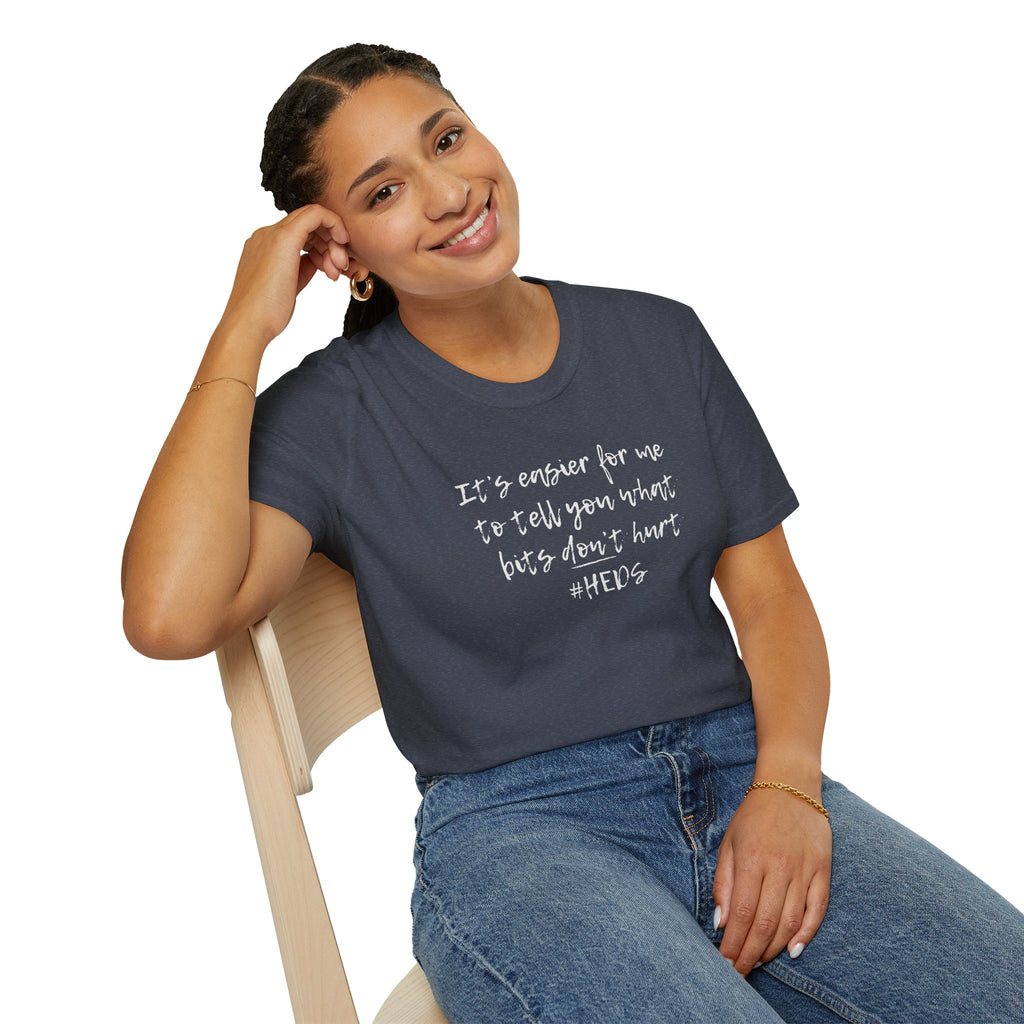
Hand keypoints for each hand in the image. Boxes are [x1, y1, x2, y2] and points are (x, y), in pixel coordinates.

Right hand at [217, 204, 350, 347]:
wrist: (249, 324)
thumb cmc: (266, 314)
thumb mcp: (289, 285)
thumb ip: (302, 268)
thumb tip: (318, 261)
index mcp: (264, 246)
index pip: (300, 233)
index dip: (322, 246)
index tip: (332, 267)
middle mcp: (266, 235)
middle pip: (308, 224)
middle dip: (330, 243)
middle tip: (339, 268)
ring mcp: (272, 234)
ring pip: (313, 218)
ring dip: (333, 242)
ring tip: (336, 271)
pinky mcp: (284, 238)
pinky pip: (316, 214)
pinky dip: (334, 225)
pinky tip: (342, 243)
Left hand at [712, 786, 831, 974]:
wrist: (790, 786)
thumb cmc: (754, 816)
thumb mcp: (729, 843)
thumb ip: (724, 883)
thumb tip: (721, 922)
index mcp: (752, 859)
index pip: (742, 913)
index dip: (734, 943)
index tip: (725, 963)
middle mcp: (780, 866)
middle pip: (766, 923)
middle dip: (751, 953)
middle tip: (740, 972)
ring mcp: (804, 868)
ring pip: (791, 921)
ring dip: (774, 948)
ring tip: (759, 961)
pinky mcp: (823, 869)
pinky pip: (818, 909)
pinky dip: (807, 933)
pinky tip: (793, 950)